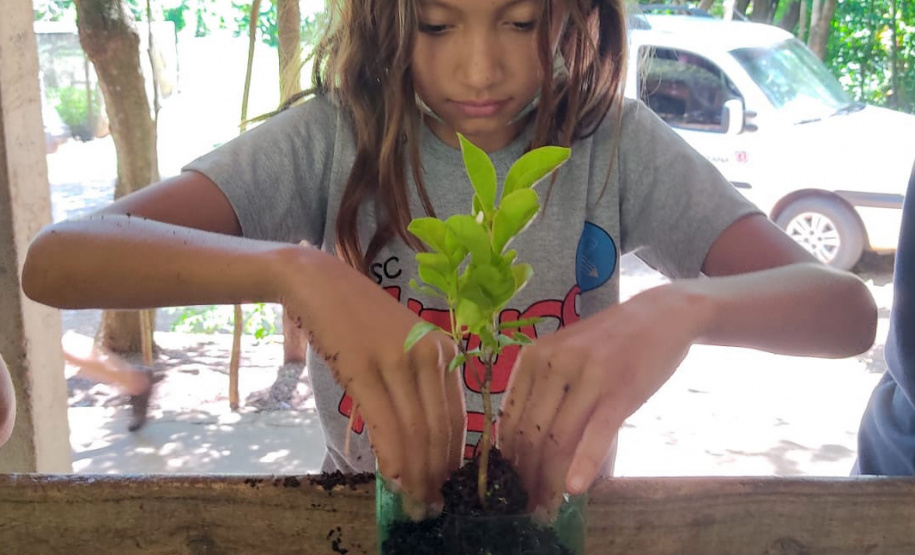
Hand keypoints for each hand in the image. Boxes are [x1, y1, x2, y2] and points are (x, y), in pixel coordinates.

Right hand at [279, 248, 465, 516]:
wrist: (320, 283)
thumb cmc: (359, 320)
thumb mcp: (401, 350)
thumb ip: (417, 389)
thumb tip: (422, 448)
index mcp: (444, 353)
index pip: (457, 419)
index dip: (451, 461)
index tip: (444, 490)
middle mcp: (430, 355)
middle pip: (439, 430)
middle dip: (435, 475)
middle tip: (427, 506)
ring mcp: (399, 359)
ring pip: (416, 431)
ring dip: (416, 474)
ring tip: (411, 501)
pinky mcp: (365, 366)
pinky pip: (386, 422)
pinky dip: (392, 457)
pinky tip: (391, 479)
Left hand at [497, 284, 711, 514]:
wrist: (660, 316)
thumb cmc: (609, 343)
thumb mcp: (565, 357)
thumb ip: (542, 391)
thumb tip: (520, 444)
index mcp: (533, 357)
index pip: (511, 419)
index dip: (508, 459)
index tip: (510, 485)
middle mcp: (554, 363)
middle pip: (530, 433)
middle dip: (526, 476)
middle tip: (529, 504)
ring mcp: (587, 376)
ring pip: (557, 438)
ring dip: (550, 479)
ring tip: (548, 506)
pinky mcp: (619, 391)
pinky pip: (595, 434)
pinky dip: (583, 464)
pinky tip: (574, 488)